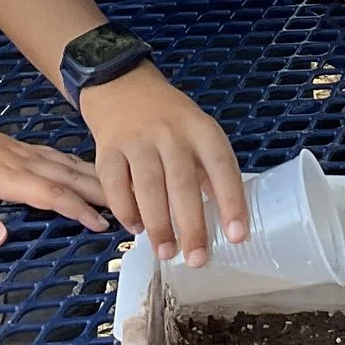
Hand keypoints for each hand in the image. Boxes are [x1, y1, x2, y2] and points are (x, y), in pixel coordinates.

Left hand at [0, 102, 109, 248]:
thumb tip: (2, 238)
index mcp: (7, 176)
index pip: (52, 194)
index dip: (79, 209)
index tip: (102, 224)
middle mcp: (20, 160)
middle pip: (68, 175)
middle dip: (100, 191)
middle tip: (129, 206)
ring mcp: (20, 151)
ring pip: (65, 163)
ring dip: (93, 176)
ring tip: (118, 188)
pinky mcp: (15, 147)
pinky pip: (54, 155)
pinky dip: (74, 163)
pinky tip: (82, 168)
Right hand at [80, 64, 248, 265]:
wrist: (122, 85)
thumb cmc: (168, 118)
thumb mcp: (197, 132)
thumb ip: (208, 171)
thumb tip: (224, 219)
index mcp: (200, 129)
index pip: (221, 166)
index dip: (231, 201)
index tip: (237, 236)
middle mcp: (170, 132)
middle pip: (182, 182)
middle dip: (191, 224)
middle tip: (197, 259)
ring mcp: (136, 139)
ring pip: (148, 186)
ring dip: (158, 223)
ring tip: (166, 252)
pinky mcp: (107, 148)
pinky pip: (115, 184)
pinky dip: (125, 209)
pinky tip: (135, 228)